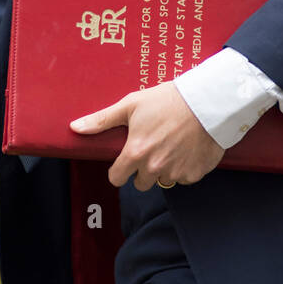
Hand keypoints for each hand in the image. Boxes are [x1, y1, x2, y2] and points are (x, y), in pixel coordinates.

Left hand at [70, 80, 224, 190]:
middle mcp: (154, 167)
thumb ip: (102, 120)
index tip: (125, 161)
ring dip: (164, 168)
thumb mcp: (131, 105)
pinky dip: (184, 168)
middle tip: (152, 147)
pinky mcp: (195, 173)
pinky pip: (184, 178)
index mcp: (135, 153)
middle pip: (140, 183)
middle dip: (142, 170)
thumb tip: (75, 128)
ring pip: (163, 180)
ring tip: (171, 145)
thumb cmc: (167, 100)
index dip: (119, 170)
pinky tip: (187, 149)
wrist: (207, 101)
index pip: (117, 178)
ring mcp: (176, 172)